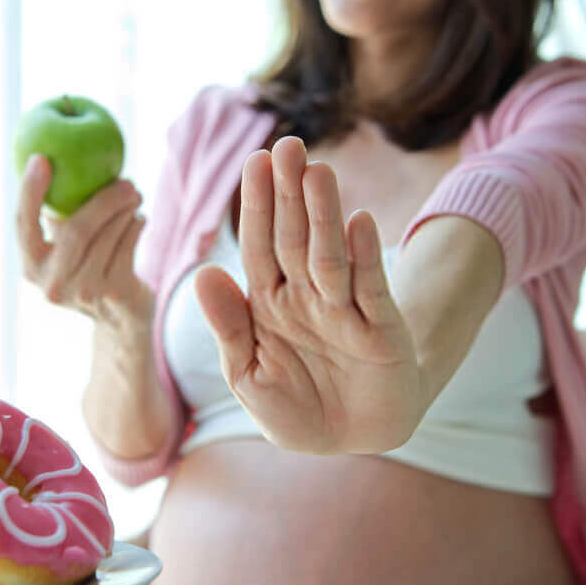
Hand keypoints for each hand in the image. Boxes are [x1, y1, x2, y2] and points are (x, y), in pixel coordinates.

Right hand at [16, 154, 151, 330]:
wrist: (121, 318)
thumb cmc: (91, 265)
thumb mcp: (68, 245)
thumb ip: (61, 213)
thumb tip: (60, 156)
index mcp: (32, 266)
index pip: (23, 225)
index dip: (29, 191)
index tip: (40, 158)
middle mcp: (53, 284)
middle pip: (76, 230)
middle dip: (103, 199)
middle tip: (125, 179)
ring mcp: (83, 293)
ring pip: (107, 236)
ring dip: (125, 209)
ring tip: (134, 195)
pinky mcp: (113, 295)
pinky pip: (127, 246)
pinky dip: (136, 227)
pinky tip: (139, 219)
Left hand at [194, 137, 423, 453]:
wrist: (351, 440)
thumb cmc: (294, 407)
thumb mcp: (248, 374)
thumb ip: (229, 327)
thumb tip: (204, 272)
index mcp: (269, 302)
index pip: (260, 245)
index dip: (256, 205)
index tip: (253, 160)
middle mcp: (306, 296)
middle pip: (295, 237)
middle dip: (290, 194)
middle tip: (288, 145)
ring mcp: (345, 309)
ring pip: (330, 255)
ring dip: (324, 215)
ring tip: (317, 172)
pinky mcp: (381, 330)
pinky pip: (370, 290)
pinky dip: (365, 258)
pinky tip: (360, 222)